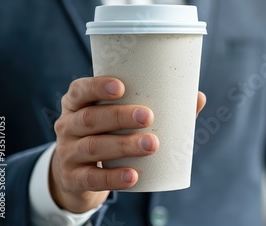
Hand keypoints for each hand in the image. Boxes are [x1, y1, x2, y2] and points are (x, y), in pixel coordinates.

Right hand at [50, 77, 205, 212]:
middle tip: (149, 117)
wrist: (77, 175)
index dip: (97, 87)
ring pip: (93, 147)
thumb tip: (197, 97)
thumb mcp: (118, 120)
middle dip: (119, 116)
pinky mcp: (73, 178)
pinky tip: (133, 176)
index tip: (121, 87)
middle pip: (89, 118)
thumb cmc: (108, 135)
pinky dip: (113, 177)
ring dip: (123, 145)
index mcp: (78, 104)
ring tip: (152, 145)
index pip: (79, 90)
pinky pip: (92, 178)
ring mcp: (67, 153)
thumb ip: (155, 107)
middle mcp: (67, 125)